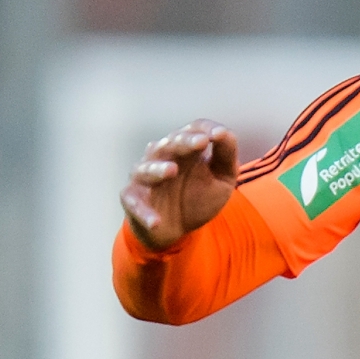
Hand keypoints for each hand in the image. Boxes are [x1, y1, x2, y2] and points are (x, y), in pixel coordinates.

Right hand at [120, 119, 238, 250]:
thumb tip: (223, 132)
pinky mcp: (132, 198)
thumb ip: (226, 154)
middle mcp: (163, 157)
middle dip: (185, 141)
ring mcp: (145, 177)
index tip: (219, 135)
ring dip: (157, 168)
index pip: (194, 129)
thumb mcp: (223, 178)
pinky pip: (133, 202)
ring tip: (171, 170)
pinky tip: (156, 222)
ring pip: (145, 168)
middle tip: (200, 142)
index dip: (206, 128)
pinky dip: (142, 211)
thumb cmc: (200, 197)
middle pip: (171, 143)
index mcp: (186, 148)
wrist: (181, 229)